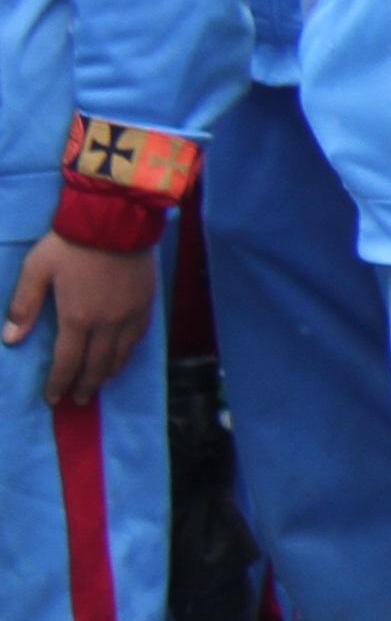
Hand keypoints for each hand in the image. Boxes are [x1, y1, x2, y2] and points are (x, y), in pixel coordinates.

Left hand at [4, 236, 155, 410]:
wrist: (116, 219)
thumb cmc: (71, 244)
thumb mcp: (36, 270)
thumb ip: (24, 305)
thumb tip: (11, 339)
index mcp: (77, 319)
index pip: (67, 362)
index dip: (59, 384)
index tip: (54, 399)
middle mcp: (107, 324)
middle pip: (96, 365)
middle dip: (85, 385)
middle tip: (78, 400)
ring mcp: (130, 315)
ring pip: (120, 356)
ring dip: (107, 374)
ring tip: (98, 385)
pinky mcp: (146, 304)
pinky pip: (138, 338)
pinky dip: (128, 354)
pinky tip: (122, 357)